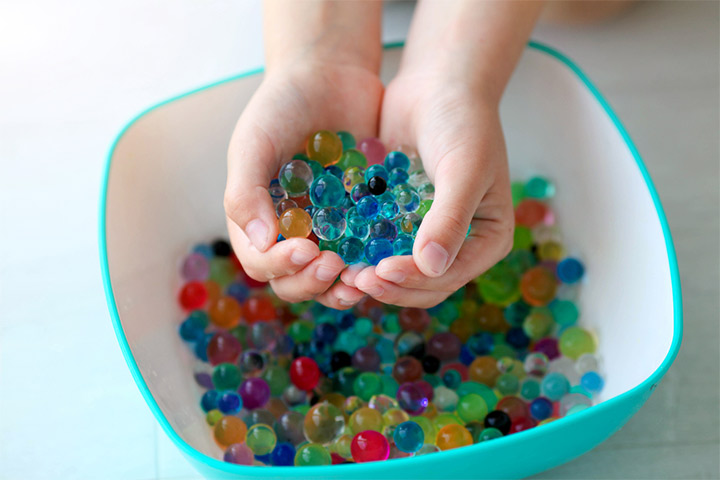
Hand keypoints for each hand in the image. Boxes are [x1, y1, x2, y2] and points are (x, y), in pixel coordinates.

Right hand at [224, 58, 382, 308]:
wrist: (329, 73)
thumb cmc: (281, 105)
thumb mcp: (254, 143)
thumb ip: (245, 193)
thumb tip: (261, 243)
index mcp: (257, 220)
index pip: (261, 262)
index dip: (281, 265)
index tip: (306, 249)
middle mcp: (290, 232)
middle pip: (295, 280)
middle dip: (312, 282)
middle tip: (334, 266)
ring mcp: (326, 229)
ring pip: (330, 277)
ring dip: (341, 285)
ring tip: (359, 276)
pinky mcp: (359, 220)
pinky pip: (364, 252)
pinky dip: (371, 262)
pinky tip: (385, 258)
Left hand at [342, 66, 514, 306]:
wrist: (439, 84)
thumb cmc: (463, 122)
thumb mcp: (464, 169)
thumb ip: (450, 219)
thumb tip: (431, 267)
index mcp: (488, 239)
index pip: (450, 276)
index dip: (415, 281)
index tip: (381, 272)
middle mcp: (460, 243)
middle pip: (424, 282)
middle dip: (391, 285)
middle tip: (353, 281)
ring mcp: (428, 233)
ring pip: (400, 270)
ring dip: (373, 275)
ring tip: (342, 272)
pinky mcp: (401, 219)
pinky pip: (381, 245)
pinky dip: (362, 251)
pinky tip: (336, 250)